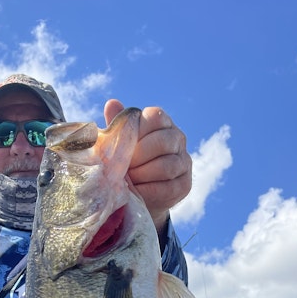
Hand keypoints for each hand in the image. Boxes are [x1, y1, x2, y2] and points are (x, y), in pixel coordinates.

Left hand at [104, 100, 191, 234]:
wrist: (138, 194)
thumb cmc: (127, 162)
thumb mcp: (121, 144)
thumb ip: (119, 127)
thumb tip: (112, 103)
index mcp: (162, 122)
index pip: (155, 116)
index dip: (137, 131)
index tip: (123, 145)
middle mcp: (178, 138)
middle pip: (162, 142)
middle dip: (138, 156)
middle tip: (122, 167)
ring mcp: (184, 161)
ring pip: (167, 166)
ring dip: (142, 175)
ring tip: (127, 180)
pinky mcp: (185, 184)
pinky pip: (168, 188)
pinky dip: (148, 192)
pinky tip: (135, 193)